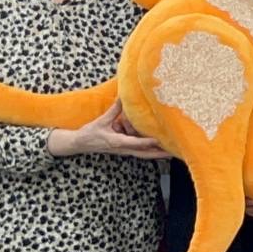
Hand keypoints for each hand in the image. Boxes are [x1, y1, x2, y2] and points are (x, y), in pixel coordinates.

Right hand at [46, 100, 166, 159]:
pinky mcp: (123, 150)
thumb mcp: (102, 120)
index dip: (147, 142)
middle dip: (159, 153)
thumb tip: (123, 97)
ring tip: (171, 151)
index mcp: (116, 142)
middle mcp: (122, 149)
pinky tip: (159, 148)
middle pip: (144, 153)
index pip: (134, 143)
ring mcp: (123, 151)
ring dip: (157, 153)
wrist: (79, 144)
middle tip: (174, 152)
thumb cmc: (89, 133)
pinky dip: (150, 150)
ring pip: (143, 154)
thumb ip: (114, 110)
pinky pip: (139, 151)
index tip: (159, 141)